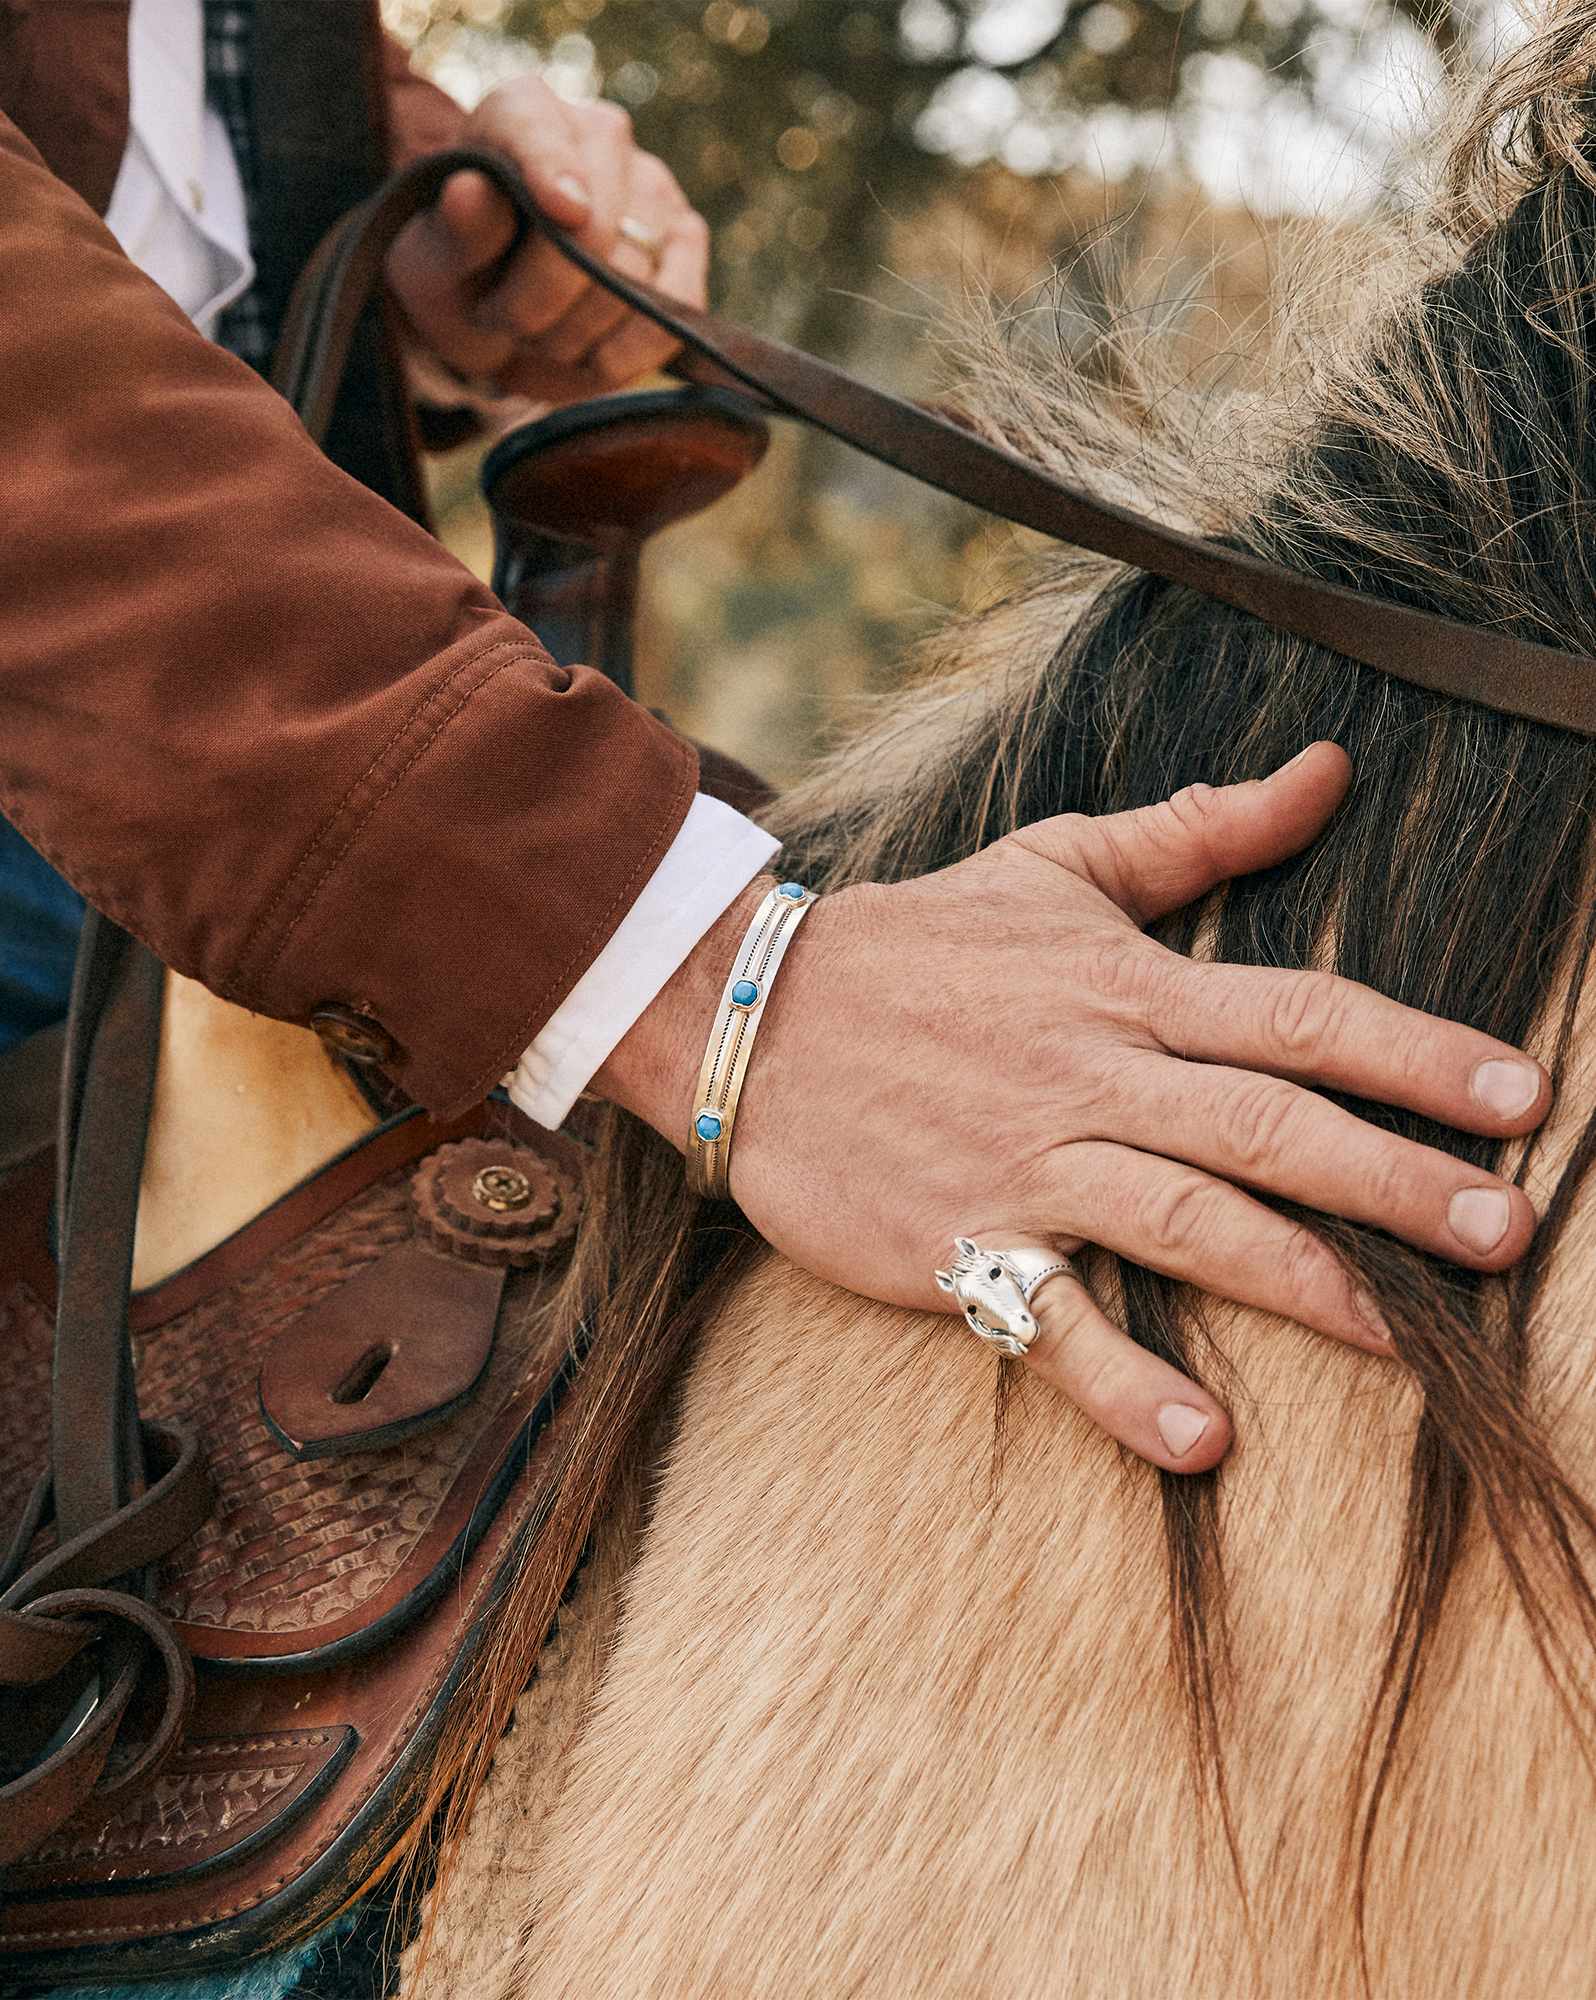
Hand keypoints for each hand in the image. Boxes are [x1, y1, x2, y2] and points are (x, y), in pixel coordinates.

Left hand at [386, 75, 708, 405]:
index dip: (552, 171)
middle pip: (594, 232)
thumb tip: (469, 193)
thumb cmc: (464, 273)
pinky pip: (674, 311)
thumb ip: (456, 228)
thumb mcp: (435, 258)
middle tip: (504, 321)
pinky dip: (628, 352)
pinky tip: (592, 359)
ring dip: (577, 335)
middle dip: (542, 302)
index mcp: (524, 111)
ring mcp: (653, 188)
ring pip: (634, 283)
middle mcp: (600, 134)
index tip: (563, 213)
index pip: (538, 133)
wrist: (500, 313)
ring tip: (542, 336)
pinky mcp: (686, 243)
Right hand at [595, 745, 1549, 1474]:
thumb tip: (1327, 768)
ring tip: (1410, 1338)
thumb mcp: (1056, 863)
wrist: (752, 1015)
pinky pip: (1050, 1322)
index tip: (1520, 1095)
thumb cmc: (920, 940)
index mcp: (1126, 989)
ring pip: (1185, 1224)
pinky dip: (1123, 1383)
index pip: (1299, 1015)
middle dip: (1394, 1179)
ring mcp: (1027, 1167)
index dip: (1417, 1052)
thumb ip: (1199, 828)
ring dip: (1302, 1280)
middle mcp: (1093, 1079)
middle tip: (1508, 1229)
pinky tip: (1203, 1442)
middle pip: (1268, 1128)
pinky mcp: (961, 1244)